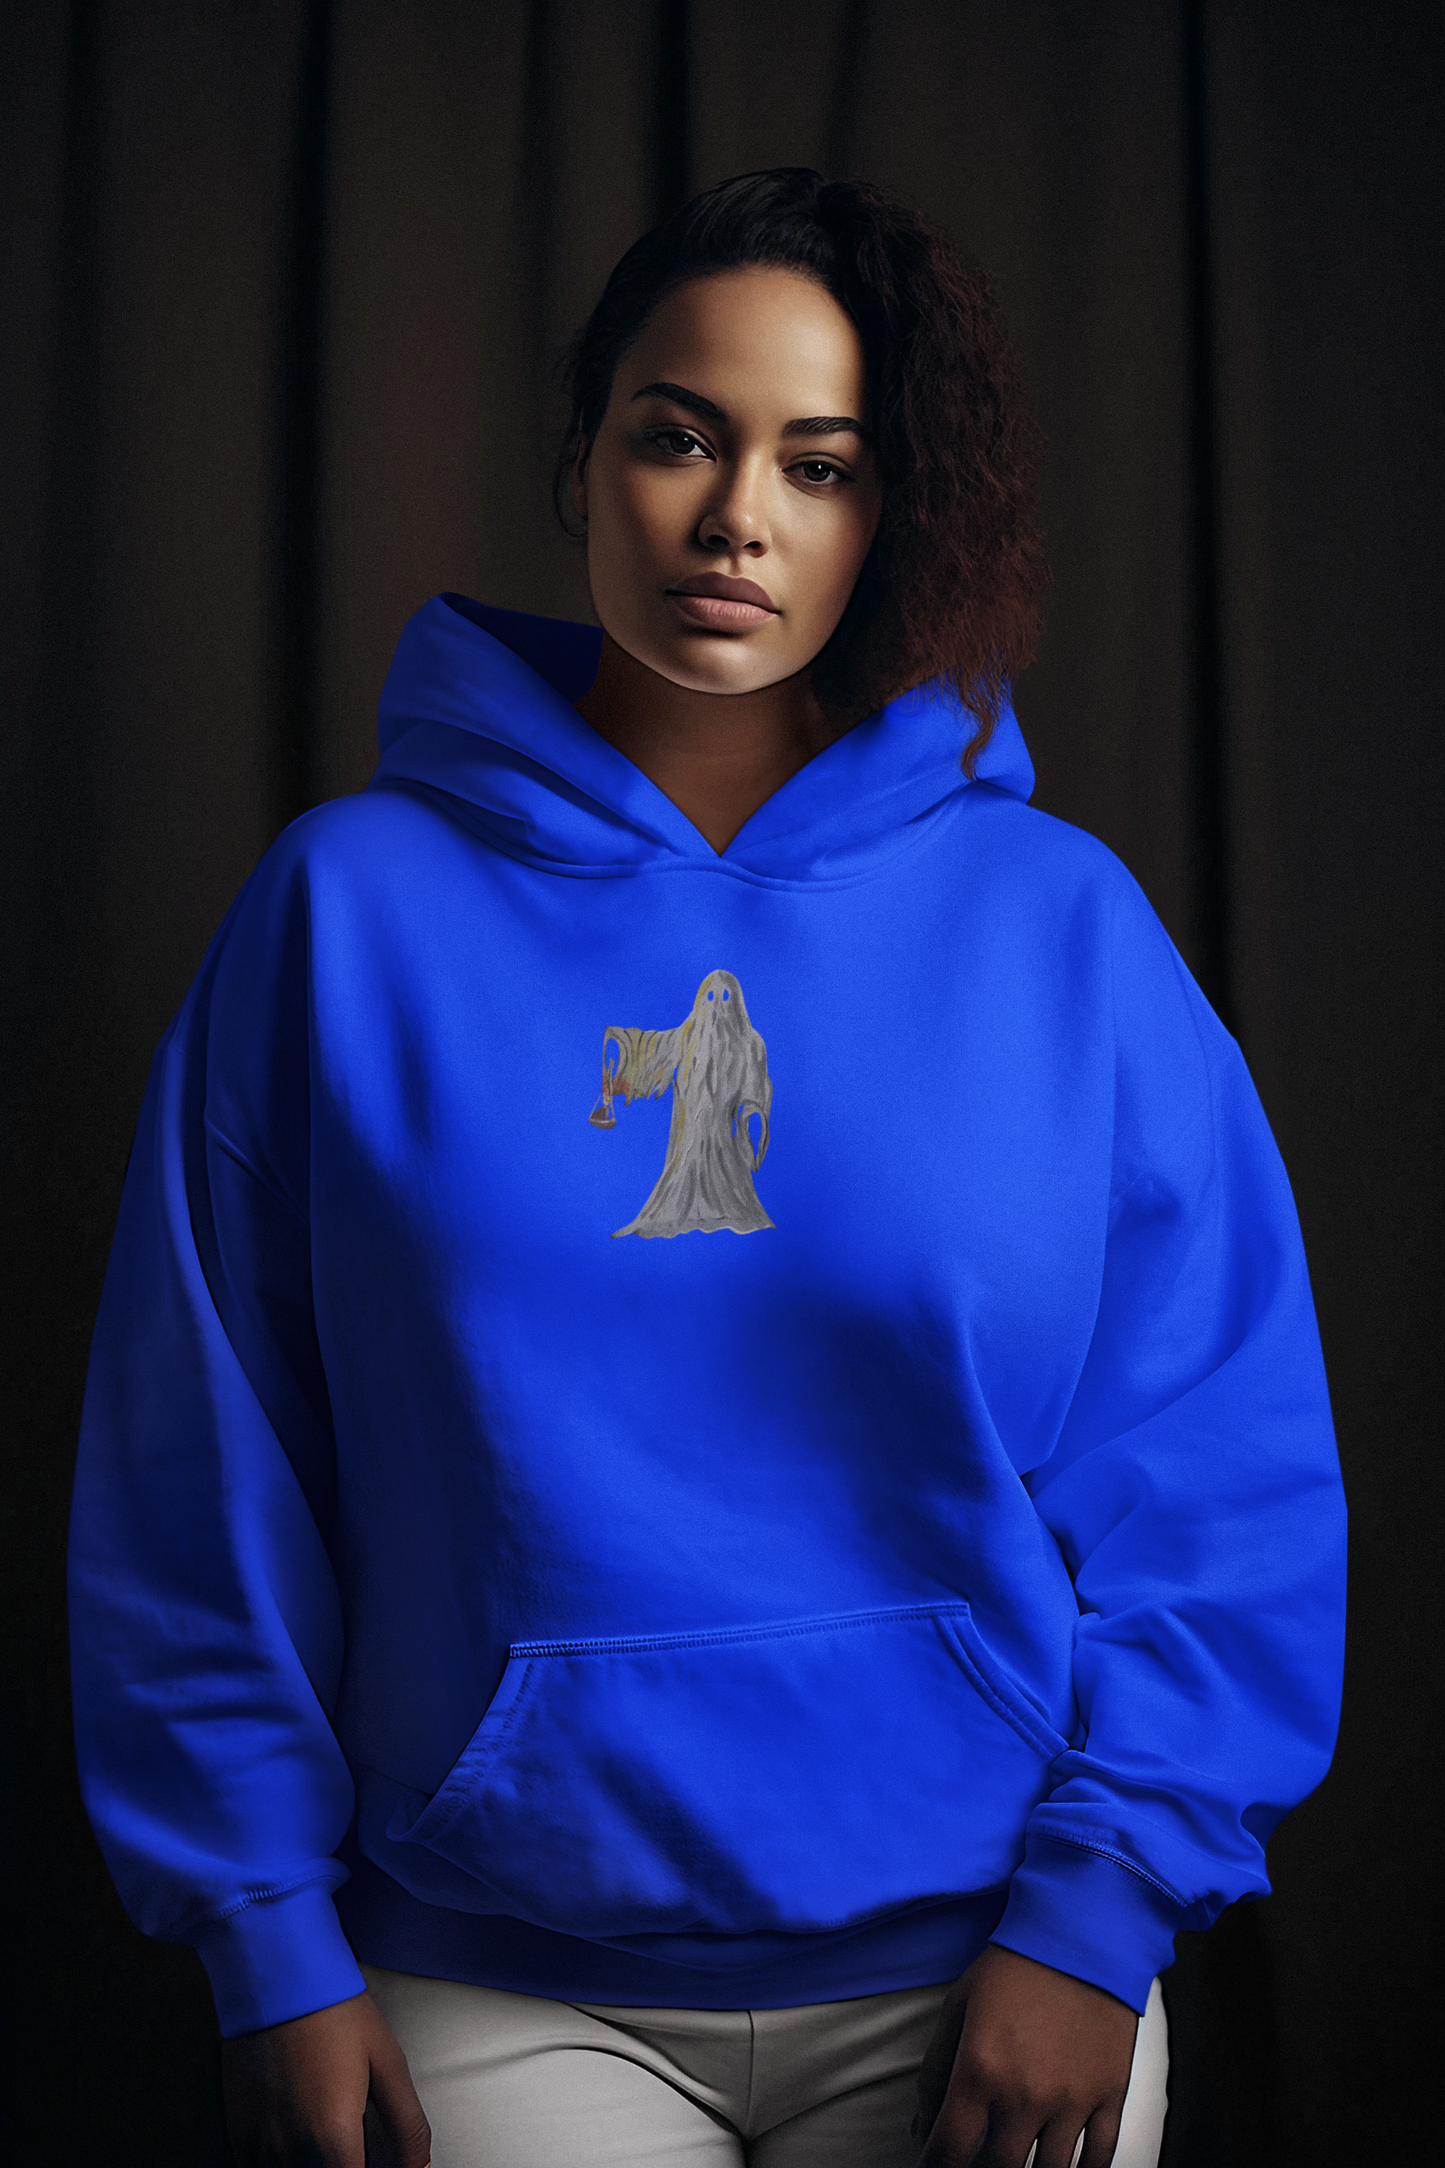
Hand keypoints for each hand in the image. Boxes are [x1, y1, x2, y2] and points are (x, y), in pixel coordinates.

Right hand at [221, 1989, 430, 2166]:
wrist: (278, 1976)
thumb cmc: (336, 2014)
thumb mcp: (387, 2062)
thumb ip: (407, 2125)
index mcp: (334, 2138)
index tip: (382, 2163)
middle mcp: (291, 2151)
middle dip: (347, 2166)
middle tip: (360, 2148)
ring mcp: (258, 2146)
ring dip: (317, 2166)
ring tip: (332, 2142)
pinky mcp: (238, 2135)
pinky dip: (284, 2164)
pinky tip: (301, 2142)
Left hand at [914, 1945, 1137, 2167]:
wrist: (1081, 1932)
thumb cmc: (1017, 1964)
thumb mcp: (959, 2007)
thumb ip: (935, 2071)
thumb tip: (922, 2127)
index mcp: (980, 2070)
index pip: (949, 2150)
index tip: (935, 2166)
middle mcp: (1026, 2094)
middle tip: (974, 2160)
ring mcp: (1071, 2100)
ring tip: (1015, 2160)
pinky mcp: (1110, 2096)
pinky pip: (1098, 2159)